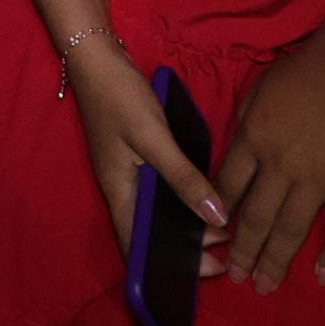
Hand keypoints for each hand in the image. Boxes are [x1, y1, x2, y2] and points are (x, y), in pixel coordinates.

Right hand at [67, 39, 229, 269]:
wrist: (97, 57)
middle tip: (227, 248)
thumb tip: (217, 218)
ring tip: (223, 226)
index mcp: (120, 193)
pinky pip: (161, 194)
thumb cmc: (120, 98)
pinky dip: (182, 202)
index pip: (140, 245)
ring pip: (159, 213)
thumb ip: (184, 178)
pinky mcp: (137, 159)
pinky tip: (204, 198)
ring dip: (187, 224)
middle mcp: (123, 190)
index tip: (212, 268)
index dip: (171, 265)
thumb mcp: (155, 138)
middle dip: (187, 248)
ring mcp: (128, 174)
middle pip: (152, 233)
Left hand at [215, 31, 324, 293]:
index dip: (217, 215)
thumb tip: (235, 152)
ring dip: (275, 261)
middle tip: (235, 276)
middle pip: (255, 217)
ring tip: (264, 286)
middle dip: (242, 251)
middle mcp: (280, 167)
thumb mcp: (258, 90)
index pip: (227, 187)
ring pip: (290, 230)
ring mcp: (318, 180)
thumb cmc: (305, 71)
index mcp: (253, 140)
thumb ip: (245, 124)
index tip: (210, 237)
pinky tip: (321, 277)